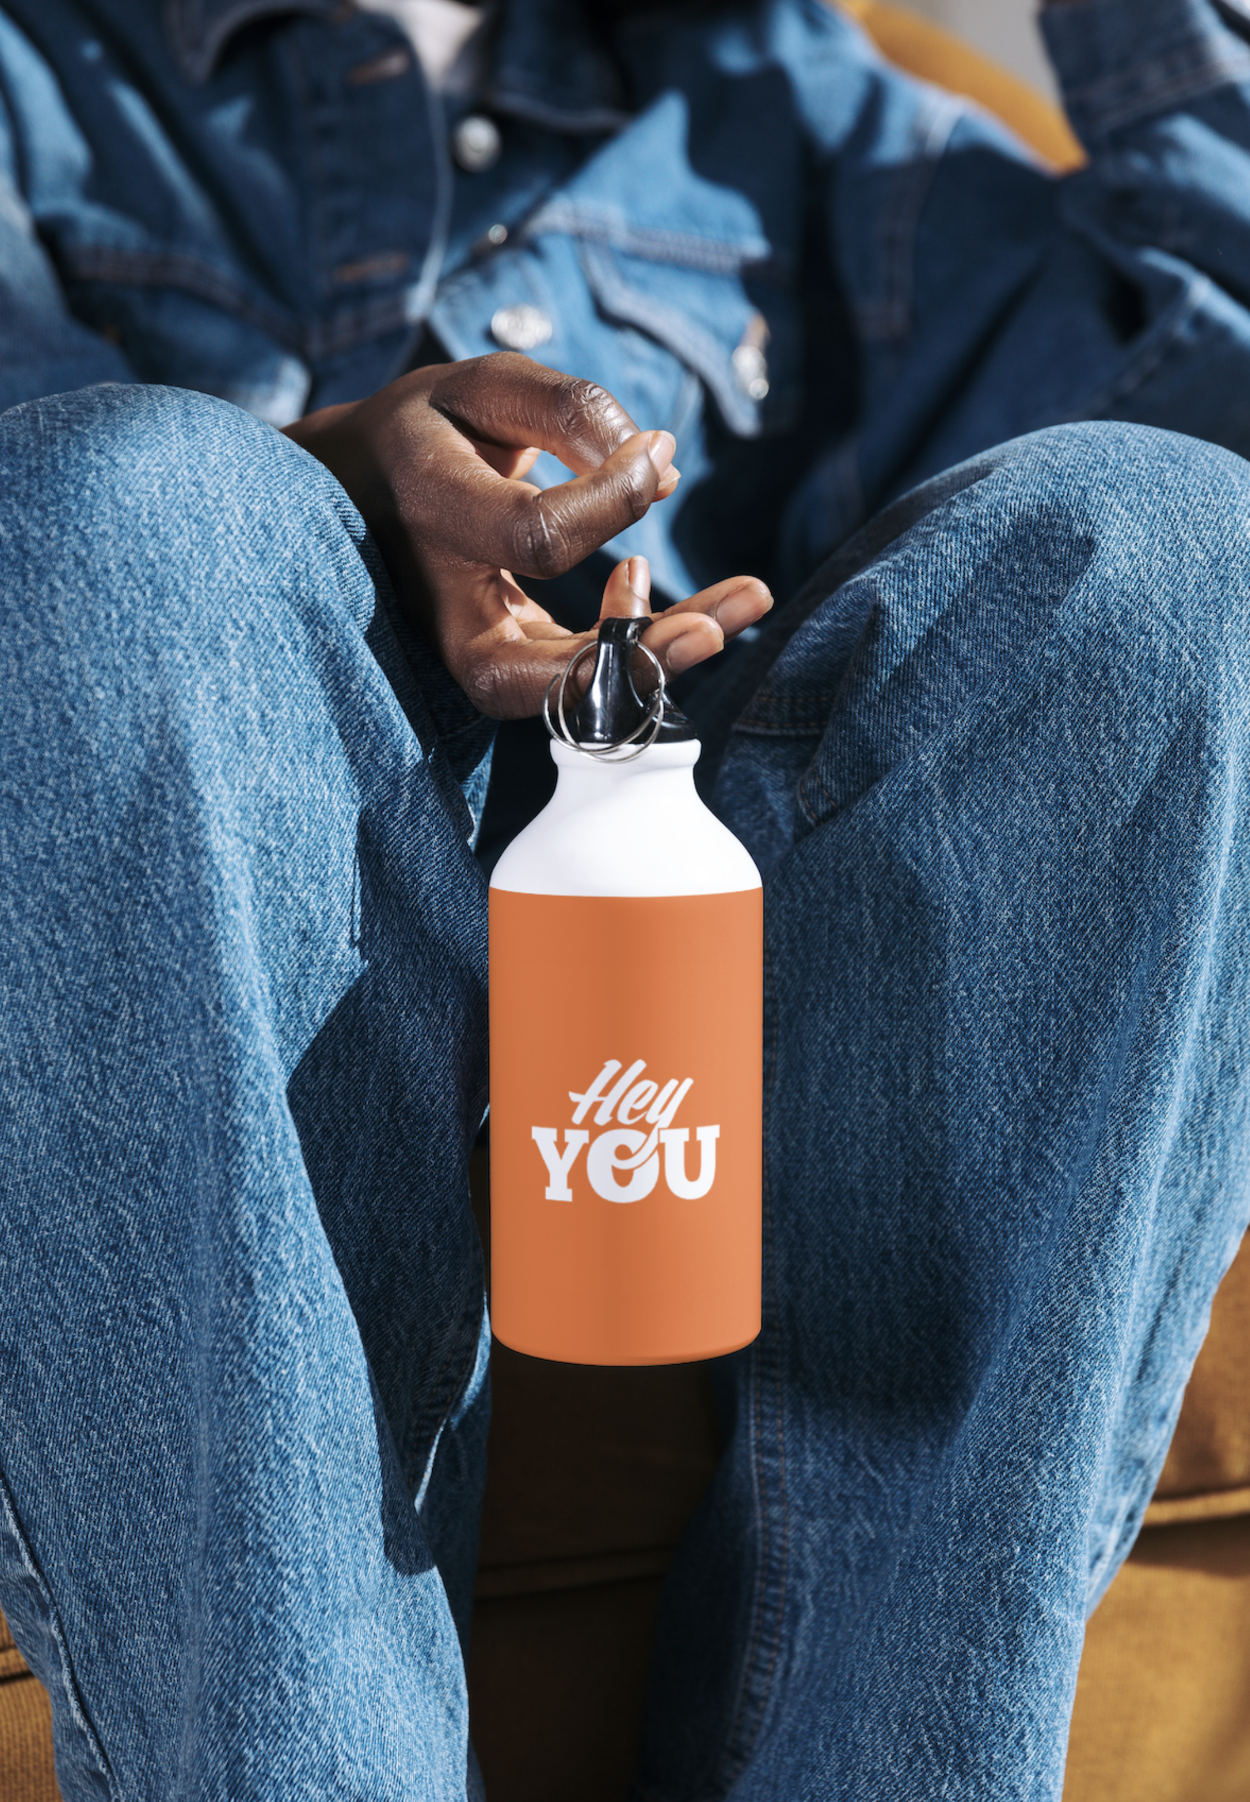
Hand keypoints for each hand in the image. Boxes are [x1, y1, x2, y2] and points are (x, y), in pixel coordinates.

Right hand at [284, 355, 770, 716]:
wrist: (357, 491)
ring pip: (562, 696)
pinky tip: (692, 613)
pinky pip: (577, 686)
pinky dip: (645, 656)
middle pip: (535, 668)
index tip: (653, 453)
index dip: (611, 500)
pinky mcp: (500, 668)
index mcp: (429, 507)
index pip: (536, 534)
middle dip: (637, 655)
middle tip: (720, 625)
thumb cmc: (430, 430)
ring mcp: (464, 650)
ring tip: (744, 605)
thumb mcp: (486, 388)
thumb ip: (570, 411)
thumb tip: (661, 467)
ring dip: (662, 663)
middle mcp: (438, 604)